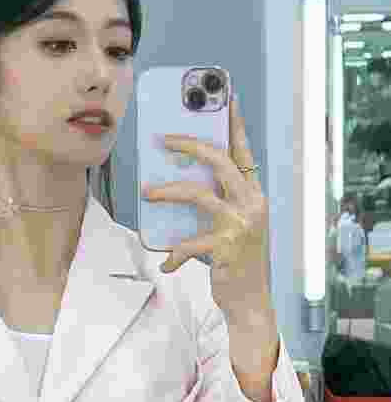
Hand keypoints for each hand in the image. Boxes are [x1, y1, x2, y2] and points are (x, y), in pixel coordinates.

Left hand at [141, 94, 273, 321]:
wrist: (250, 302)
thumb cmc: (236, 260)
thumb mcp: (232, 225)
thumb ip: (216, 201)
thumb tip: (179, 180)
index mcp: (253, 194)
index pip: (244, 152)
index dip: (236, 125)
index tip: (228, 99)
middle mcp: (252, 203)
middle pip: (220, 161)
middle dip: (189, 145)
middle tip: (162, 140)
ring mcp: (241, 224)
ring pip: (199, 194)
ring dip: (168, 191)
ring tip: (147, 192)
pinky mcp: (228, 248)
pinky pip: (192, 242)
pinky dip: (175, 252)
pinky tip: (166, 262)